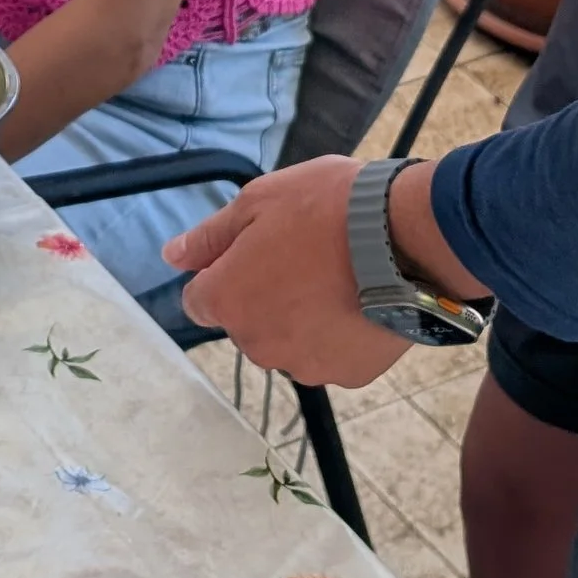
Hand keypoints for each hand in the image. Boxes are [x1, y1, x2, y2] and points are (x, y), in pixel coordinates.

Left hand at [166, 155, 412, 389]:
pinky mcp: (348, 376)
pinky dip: (339, 335)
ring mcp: (304, 365)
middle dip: (264, 295)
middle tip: (303, 257)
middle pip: (246, 323)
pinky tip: (361, 302)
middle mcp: (257, 344)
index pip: (199, 301)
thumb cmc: (326, 208)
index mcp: (227, 300)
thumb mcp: (259, 201)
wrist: (406, 238)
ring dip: (302, 319)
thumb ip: (210, 237)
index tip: (257, 252)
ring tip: (338, 279)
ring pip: (289, 343)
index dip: (224, 273)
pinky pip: (331, 355)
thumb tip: (171, 257)